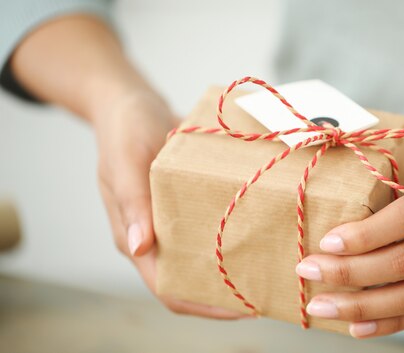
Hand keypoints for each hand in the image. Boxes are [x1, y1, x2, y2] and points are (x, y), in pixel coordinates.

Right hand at [93, 87, 250, 318]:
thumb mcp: (125, 161)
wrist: (133, 101)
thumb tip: (139, 246)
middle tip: (269, 289)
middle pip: (193, 277)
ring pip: (208, 252)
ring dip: (237, 261)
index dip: (203, 304)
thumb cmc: (123, 130)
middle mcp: (159, 233)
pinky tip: (267, 225)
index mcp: (137, 235)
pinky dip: (238, 228)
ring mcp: (177, 217)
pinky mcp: (192, 198)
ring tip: (274, 263)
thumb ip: (131, 202)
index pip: (168, 286)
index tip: (242, 308)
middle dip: (227, 290)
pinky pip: (216, 221)